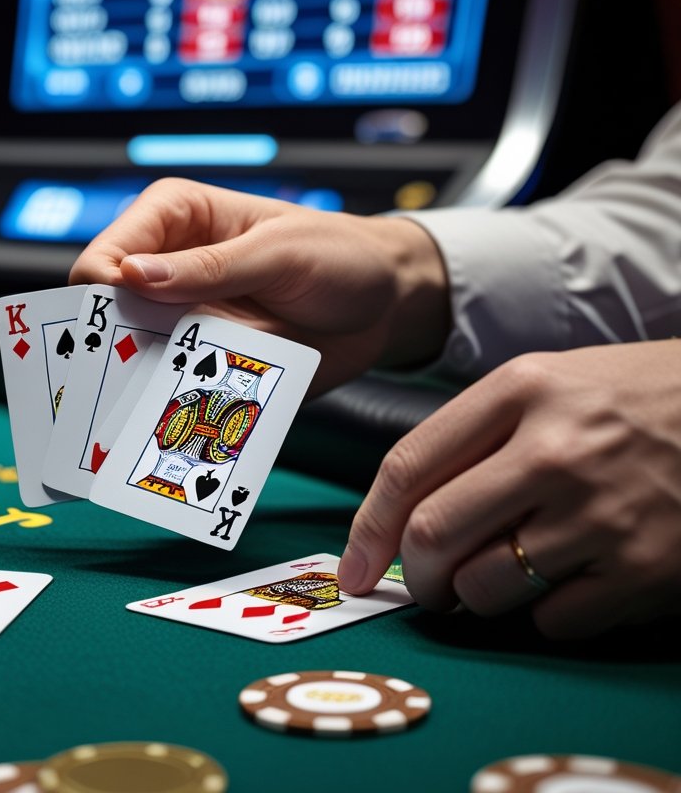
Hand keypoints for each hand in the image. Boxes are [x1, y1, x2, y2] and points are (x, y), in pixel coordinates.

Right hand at [69, 178, 450, 395]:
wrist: (386, 307)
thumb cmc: (340, 256)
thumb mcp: (279, 253)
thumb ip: (210, 266)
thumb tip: (132, 275)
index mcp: (173, 218)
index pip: (105, 255)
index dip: (100, 293)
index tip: (120, 327)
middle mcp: (164, 268)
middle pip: (104, 312)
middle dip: (109, 349)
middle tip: (121, 384)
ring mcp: (180, 319)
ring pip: (130, 358)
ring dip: (141, 385)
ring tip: (156, 408)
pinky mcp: (201, 360)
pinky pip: (170, 387)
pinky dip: (175, 404)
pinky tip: (186, 419)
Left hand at [338, 339, 680, 638]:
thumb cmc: (632, 400)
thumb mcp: (548, 382)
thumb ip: (472, 434)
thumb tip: (396, 513)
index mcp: (522, 390)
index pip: (407, 467)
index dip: (367, 529)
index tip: (353, 569)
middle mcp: (556, 451)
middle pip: (433, 535)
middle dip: (415, 575)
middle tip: (425, 584)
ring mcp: (603, 513)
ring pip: (485, 587)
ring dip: (475, 597)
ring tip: (499, 575)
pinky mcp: (647, 570)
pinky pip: (553, 620)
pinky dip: (543, 614)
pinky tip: (567, 580)